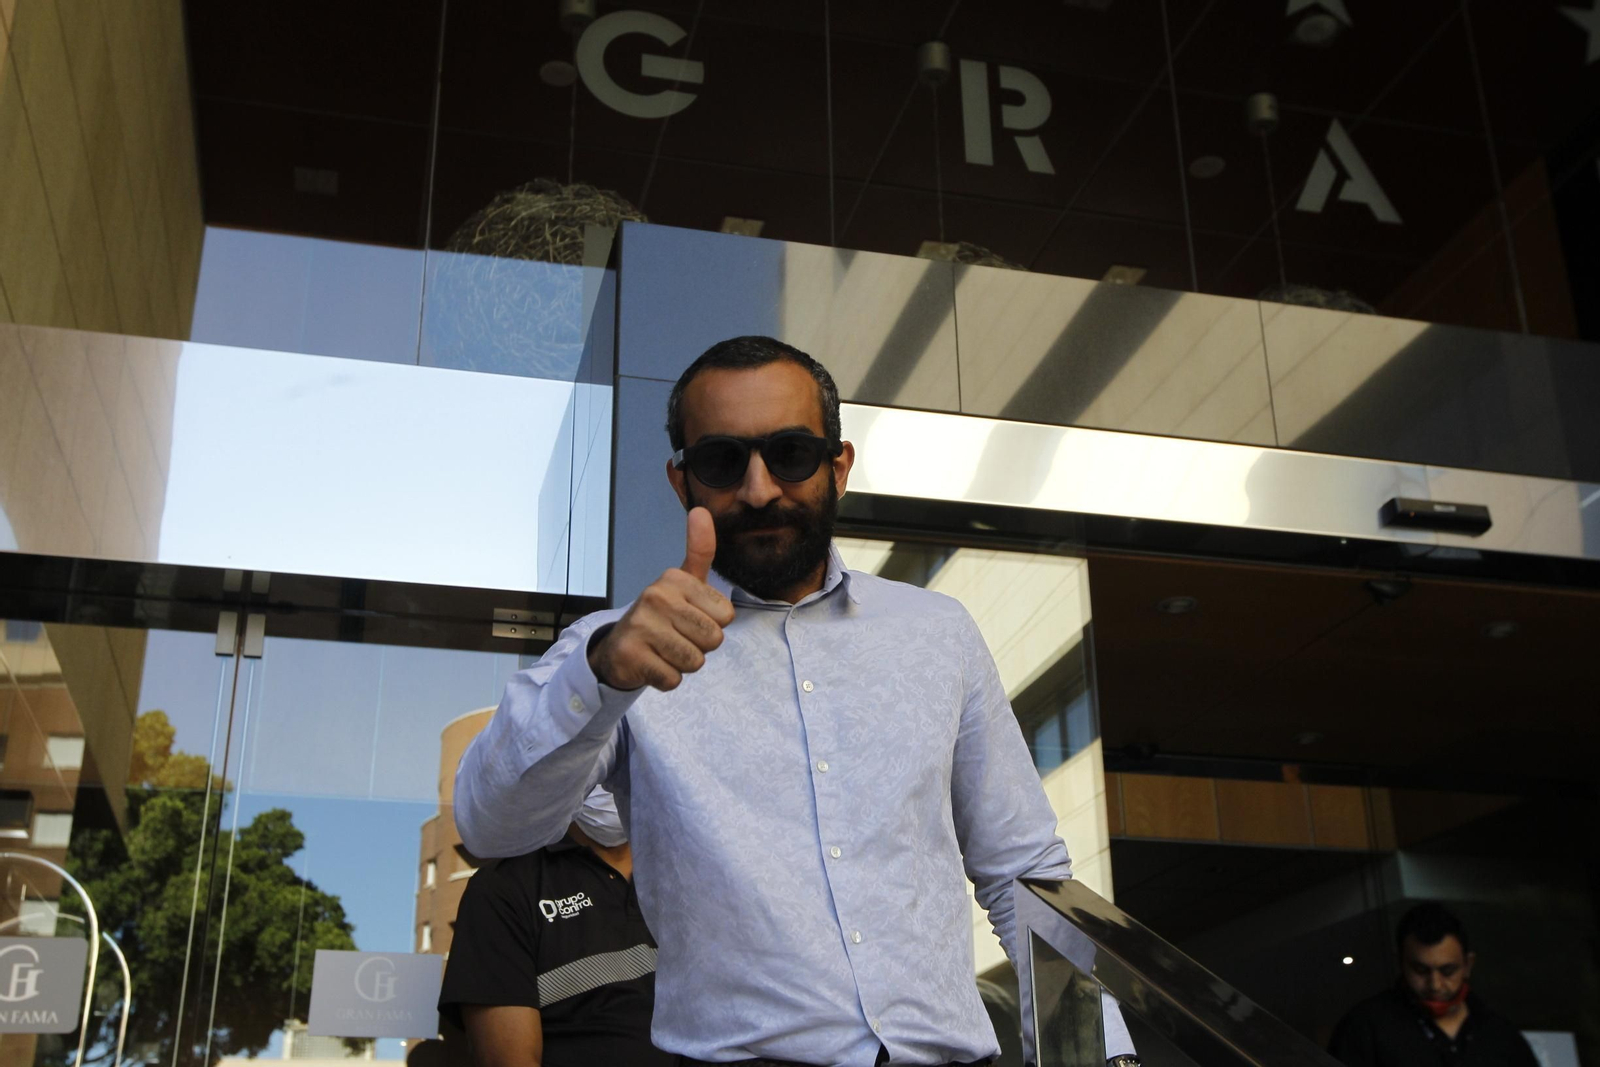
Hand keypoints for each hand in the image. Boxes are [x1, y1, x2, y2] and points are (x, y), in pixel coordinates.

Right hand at [588, 507, 734, 690]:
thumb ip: (699, 550)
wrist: (617, 648)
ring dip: (682, 663)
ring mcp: (641, 626)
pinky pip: (673, 679)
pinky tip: (651, 664)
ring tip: (663, 650)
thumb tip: (700, 510)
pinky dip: (665, 678)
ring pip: (694, 661)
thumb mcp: (683, 582)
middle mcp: (656, 596)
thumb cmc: (661, 615)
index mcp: (674, 579)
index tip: (688, 618)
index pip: (726, 616)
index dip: (712, 624)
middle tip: (675, 637)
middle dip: (699, 646)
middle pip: (713, 639)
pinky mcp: (631, 656)